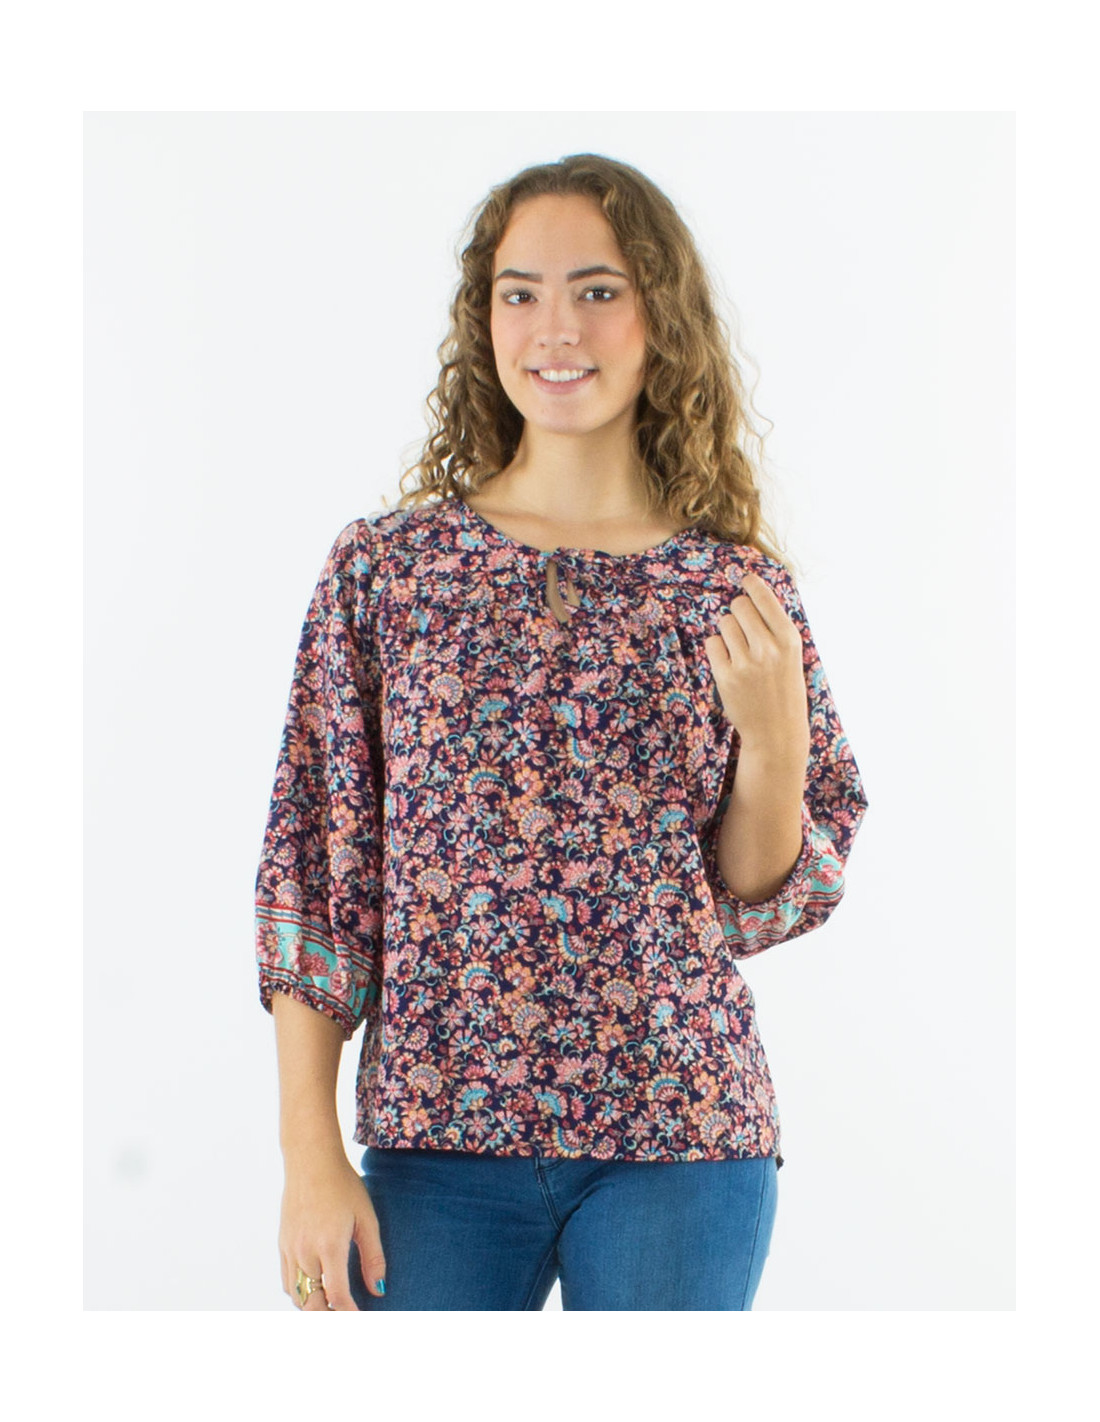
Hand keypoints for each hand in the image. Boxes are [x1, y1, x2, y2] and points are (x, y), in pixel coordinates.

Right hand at [278, 1155, 386, 1310]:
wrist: (310, 1161)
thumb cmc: (343, 1186)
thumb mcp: (366, 1218)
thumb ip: (373, 1256)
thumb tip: (378, 1290)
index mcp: (329, 1245)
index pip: (338, 1296)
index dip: (350, 1314)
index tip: (361, 1320)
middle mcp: (305, 1252)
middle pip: (312, 1305)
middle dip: (328, 1318)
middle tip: (345, 1320)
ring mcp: (289, 1249)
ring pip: (296, 1297)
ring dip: (313, 1308)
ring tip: (332, 1310)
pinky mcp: (281, 1244)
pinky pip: (286, 1281)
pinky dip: (299, 1293)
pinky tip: (314, 1291)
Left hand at [703, 569, 810, 761]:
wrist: (777, 732)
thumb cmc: (784, 690)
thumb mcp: (792, 656)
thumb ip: (776, 629)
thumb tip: (754, 595)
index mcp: (789, 640)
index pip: (765, 597)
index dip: (752, 585)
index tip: (745, 579)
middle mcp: (768, 648)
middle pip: (739, 605)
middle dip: (738, 611)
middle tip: (743, 628)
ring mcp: (746, 663)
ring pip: (724, 623)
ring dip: (728, 632)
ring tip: (740, 651)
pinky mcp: (726, 677)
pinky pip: (712, 643)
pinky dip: (717, 649)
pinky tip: (729, 663)